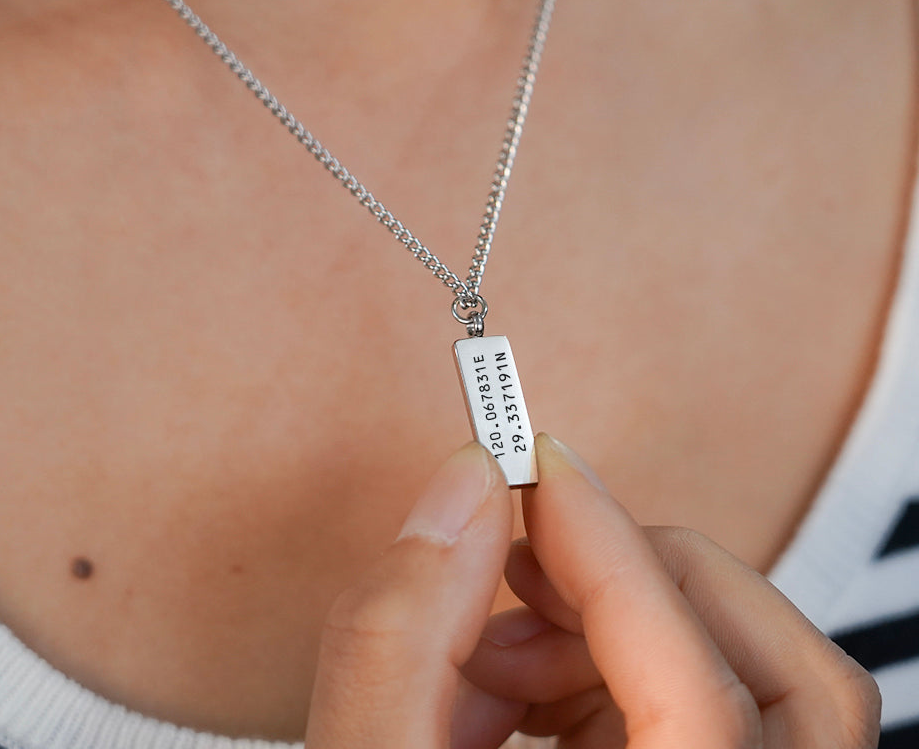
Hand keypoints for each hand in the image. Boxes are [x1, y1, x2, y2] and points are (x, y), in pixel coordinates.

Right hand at [305, 435, 880, 747]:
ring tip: (483, 659)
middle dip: (646, 584)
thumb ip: (396, 633)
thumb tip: (461, 490)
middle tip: (525, 563)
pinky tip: (501, 696)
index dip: (614, 555)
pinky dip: (600, 674)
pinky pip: (692, 711)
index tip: (537, 472)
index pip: (700, 698)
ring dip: (611, 631)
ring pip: (744, 686)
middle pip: (787, 686)